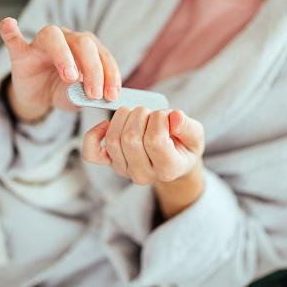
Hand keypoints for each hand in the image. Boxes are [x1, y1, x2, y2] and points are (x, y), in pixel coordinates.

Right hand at [0, 17, 120, 121]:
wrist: (40, 97)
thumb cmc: (65, 91)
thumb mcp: (81, 97)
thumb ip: (89, 95)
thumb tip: (101, 98)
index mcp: (87, 48)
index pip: (103, 55)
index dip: (110, 75)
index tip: (112, 95)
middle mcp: (67, 39)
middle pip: (83, 43)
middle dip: (93, 69)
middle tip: (94, 94)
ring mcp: (42, 44)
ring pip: (53, 37)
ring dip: (64, 56)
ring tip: (71, 78)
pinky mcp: (21, 53)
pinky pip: (14, 39)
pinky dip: (11, 32)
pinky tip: (9, 24)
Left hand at [83, 108, 203, 183]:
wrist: (172, 160)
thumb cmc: (184, 145)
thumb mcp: (195, 136)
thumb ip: (188, 127)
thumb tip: (175, 117)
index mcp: (168, 169)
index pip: (155, 141)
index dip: (159, 119)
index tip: (167, 115)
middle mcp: (143, 174)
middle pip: (130, 139)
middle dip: (141, 115)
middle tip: (152, 113)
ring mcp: (124, 170)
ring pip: (112, 140)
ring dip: (123, 117)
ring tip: (137, 114)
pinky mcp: (109, 163)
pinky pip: (91, 153)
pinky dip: (94, 135)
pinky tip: (107, 124)